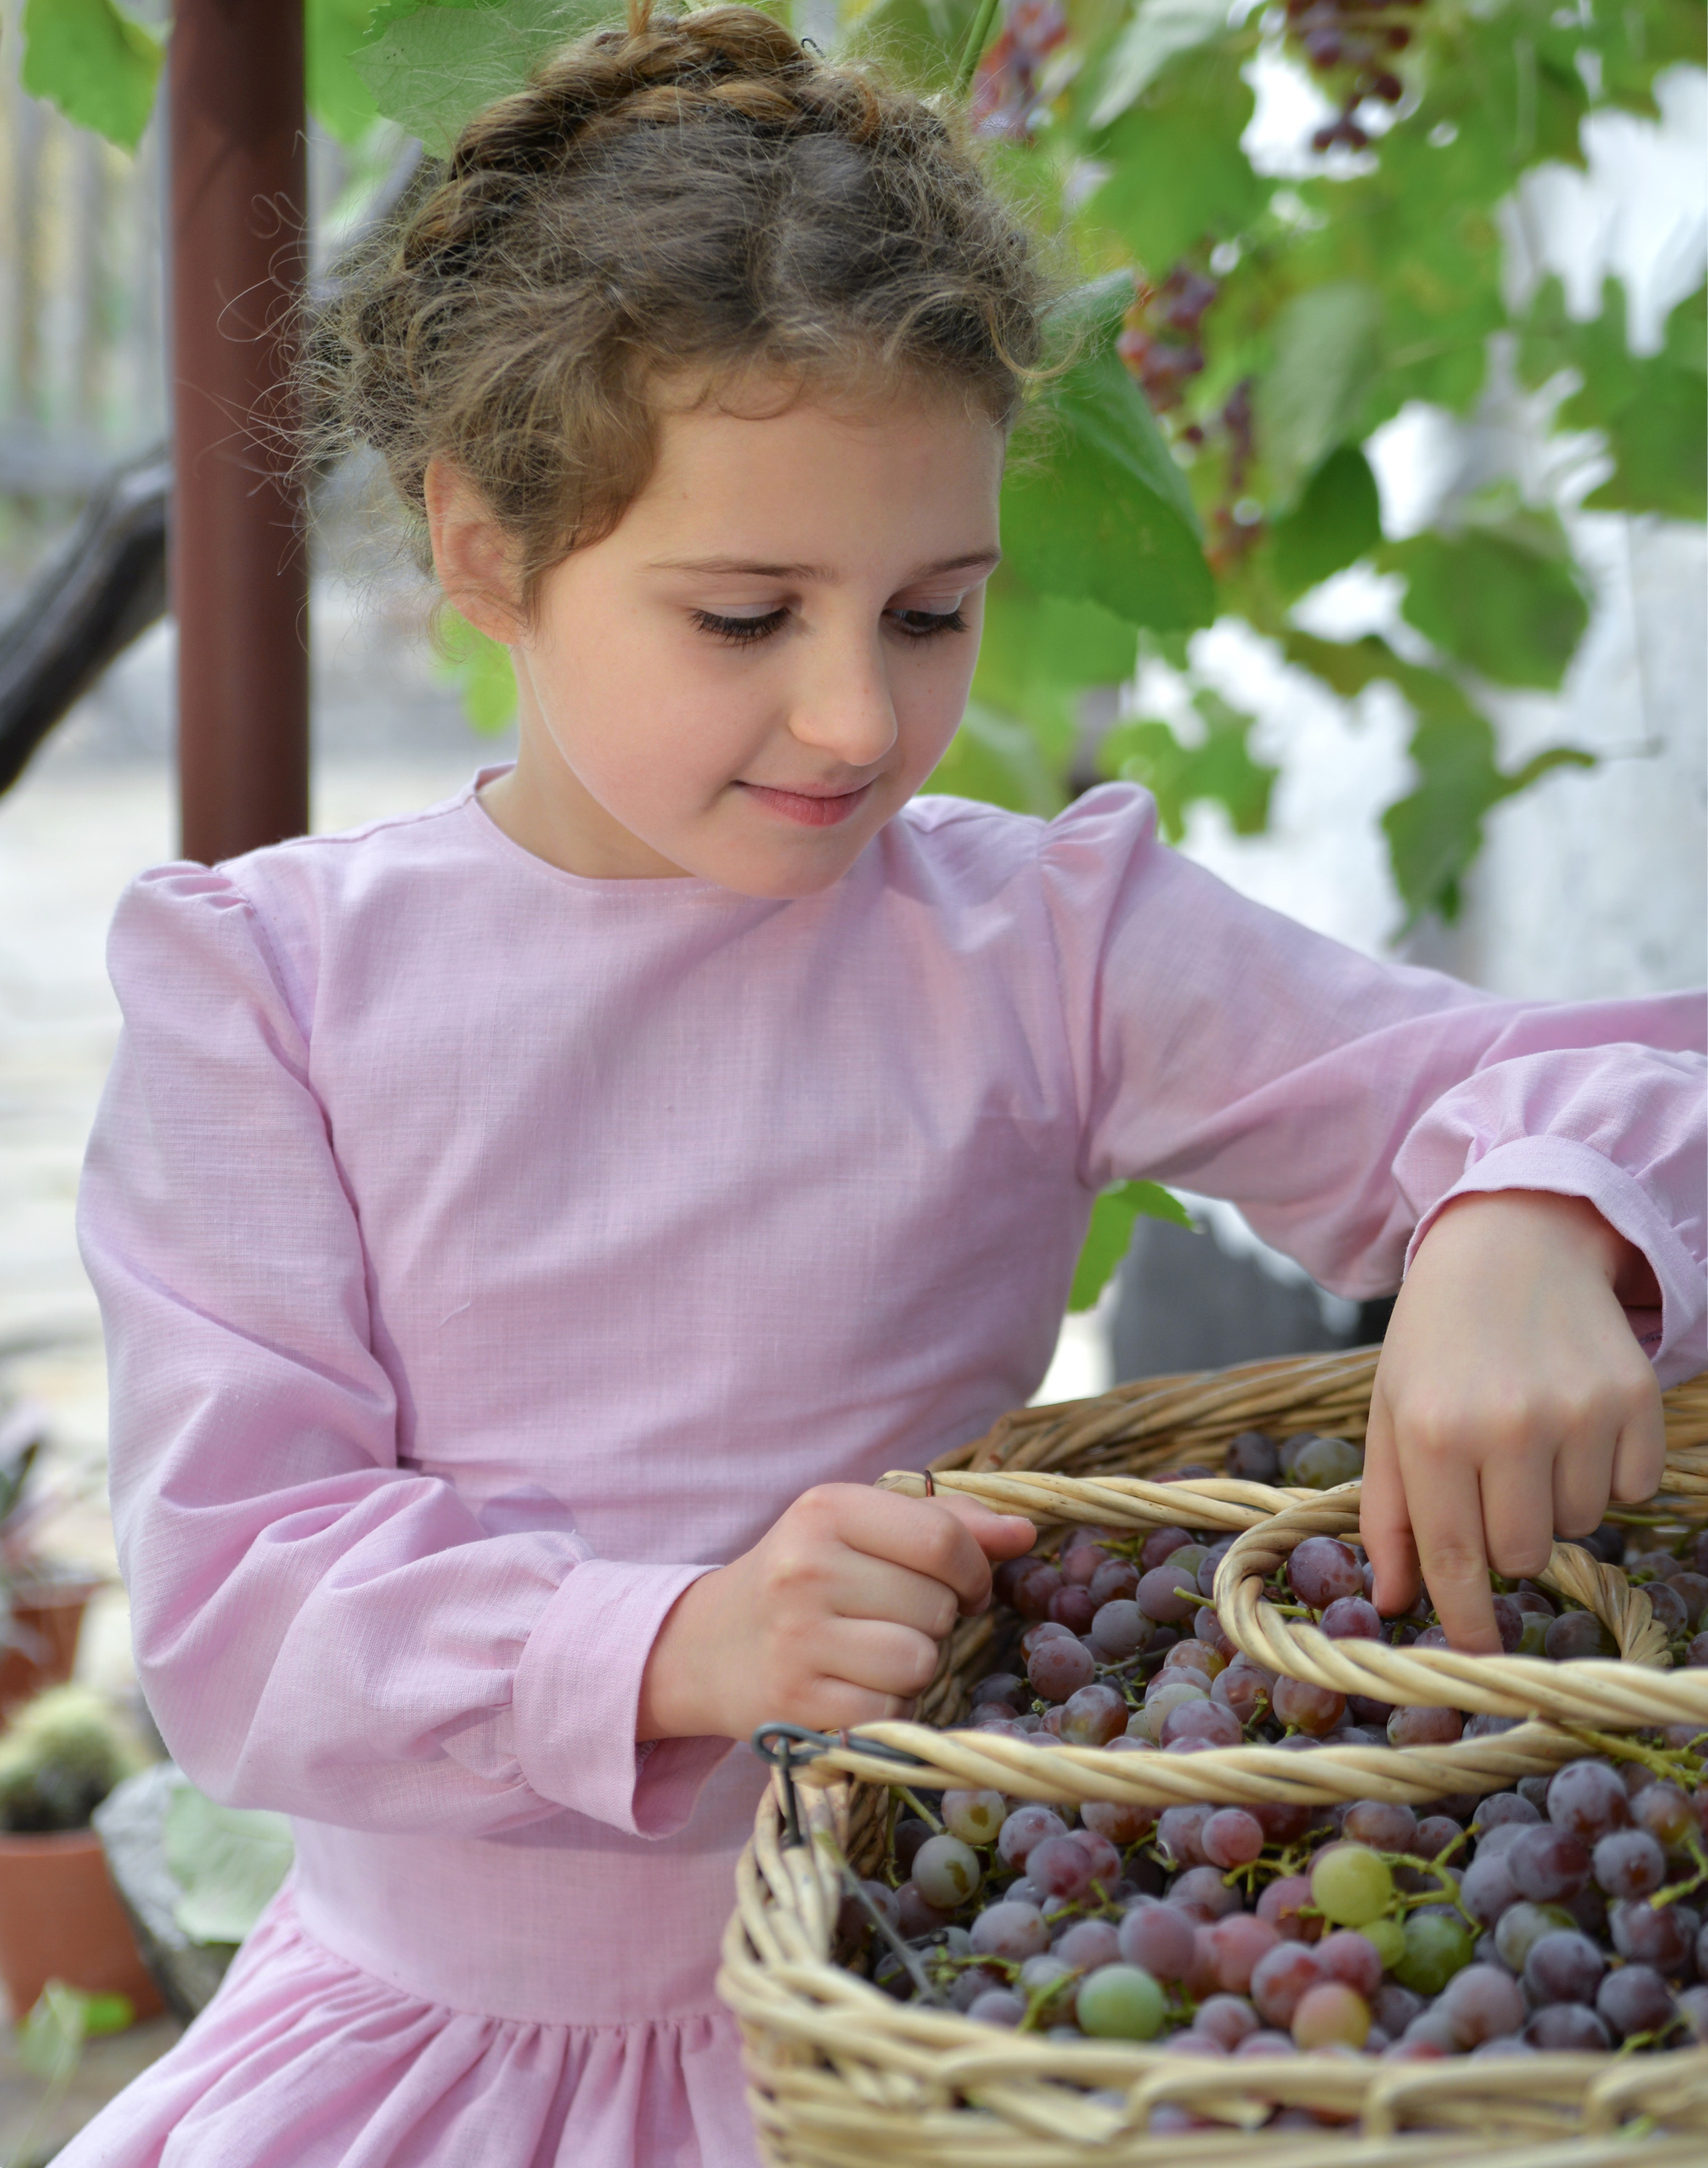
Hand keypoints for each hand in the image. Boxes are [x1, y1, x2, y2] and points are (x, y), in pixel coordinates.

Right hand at [637, 1483, 1035, 1741]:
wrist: (708, 1646)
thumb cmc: (805, 1579)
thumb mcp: (862, 1530)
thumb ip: (947, 1524)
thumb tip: (1026, 1534)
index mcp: (826, 1508)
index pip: (942, 1538)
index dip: (974, 1569)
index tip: (964, 1585)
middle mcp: (806, 1567)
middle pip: (937, 1604)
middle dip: (937, 1618)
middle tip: (894, 1618)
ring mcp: (796, 1638)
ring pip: (919, 1660)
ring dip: (915, 1665)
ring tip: (874, 1652)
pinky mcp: (795, 1703)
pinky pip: (889, 1709)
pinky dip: (887, 1705)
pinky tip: (853, 1687)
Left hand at [1360, 1191, 1662, 1652]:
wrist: (1511, 1244)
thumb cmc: (1437, 1339)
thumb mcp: (1391, 1414)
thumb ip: (1388, 1514)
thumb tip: (1397, 1602)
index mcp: (1432, 1431)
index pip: (1455, 1560)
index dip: (1467, 1621)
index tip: (1476, 1660)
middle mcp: (1507, 1425)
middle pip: (1524, 1555)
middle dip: (1506, 1539)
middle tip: (1490, 1483)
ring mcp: (1578, 1411)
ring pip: (1580, 1526)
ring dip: (1554, 1501)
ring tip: (1528, 1438)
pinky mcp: (1635, 1398)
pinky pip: (1632, 1490)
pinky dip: (1606, 1474)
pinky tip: (1573, 1423)